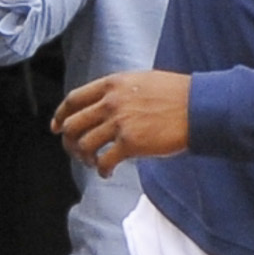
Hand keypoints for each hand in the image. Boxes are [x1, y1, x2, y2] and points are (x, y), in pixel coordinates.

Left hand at [53, 69, 191, 177]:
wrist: (198, 107)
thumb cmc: (176, 94)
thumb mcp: (141, 81)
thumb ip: (120, 91)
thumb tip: (106, 104)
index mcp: (112, 84)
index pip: (74, 99)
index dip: (60, 114)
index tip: (55, 127)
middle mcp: (111, 102)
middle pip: (72, 124)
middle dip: (68, 141)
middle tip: (75, 152)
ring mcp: (120, 122)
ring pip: (84, 144)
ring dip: (84, 158)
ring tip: (94, 164)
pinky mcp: (131, 143)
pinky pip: (104, 161)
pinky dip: (102, 171)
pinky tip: (107, 174)